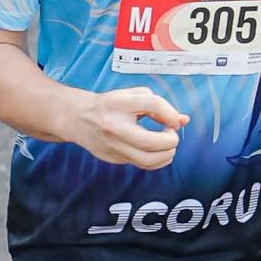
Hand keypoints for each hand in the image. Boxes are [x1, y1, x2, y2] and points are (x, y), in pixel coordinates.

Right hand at [70, 86, 189, 170]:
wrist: (77, 118)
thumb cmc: (110, 105)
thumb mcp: (133, 96)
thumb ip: (159, 106)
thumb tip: (182, 121)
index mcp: (119, 103)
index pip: (152, 104)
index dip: (170, 114)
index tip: (175, 120)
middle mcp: (113, 125)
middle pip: (150, 142)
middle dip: (170, 141)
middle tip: (171, 135)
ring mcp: (112, 145)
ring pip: (148, 160)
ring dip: (166, 155)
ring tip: (166, 145)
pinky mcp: (112, 158)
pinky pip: (141, 164)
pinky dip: (156, 160)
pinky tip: (156, 151)